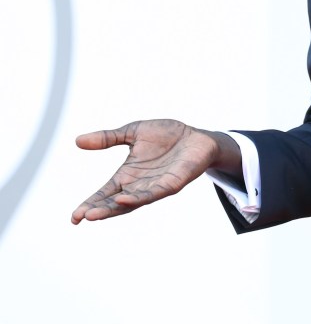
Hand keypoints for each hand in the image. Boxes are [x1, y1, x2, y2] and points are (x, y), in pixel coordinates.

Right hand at [71, 120, 230, 223]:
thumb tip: (78, 141)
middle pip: (115, 203)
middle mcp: (139, 185)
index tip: (74, 216)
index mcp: (128, 175)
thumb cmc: (167, 135)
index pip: (105, 193)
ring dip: (114, 208)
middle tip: (81, 217)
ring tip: (94, 214)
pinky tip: (123, 199)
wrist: (196, 135)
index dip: (90, 204)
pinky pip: (153, 193)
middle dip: (98, 210)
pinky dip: (138, 198)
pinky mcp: (172, 184)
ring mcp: (155, 186)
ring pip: (132, 202)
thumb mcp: (133, 133)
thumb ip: (108, 138)